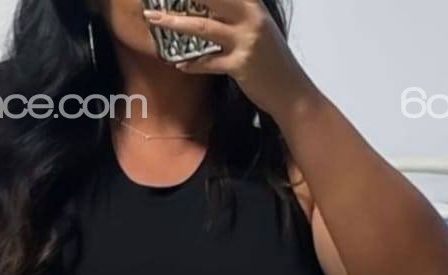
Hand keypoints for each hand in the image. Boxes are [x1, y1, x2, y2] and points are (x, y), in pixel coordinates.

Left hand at [144, 1, 314, 119]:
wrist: (293, 93)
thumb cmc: (273, 63)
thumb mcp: (259, 30)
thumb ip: (238, 16)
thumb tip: (209, 11)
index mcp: (253, 6)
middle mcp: (250, 18)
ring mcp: (246, 41)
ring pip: (203, 27)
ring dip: (175, 22)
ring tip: (154, 19)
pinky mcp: (241, 65)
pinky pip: (209, 62)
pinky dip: (192, 64)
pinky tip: (178, 64)